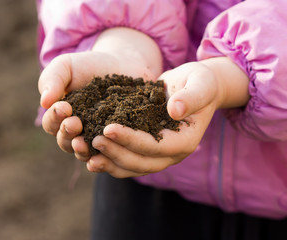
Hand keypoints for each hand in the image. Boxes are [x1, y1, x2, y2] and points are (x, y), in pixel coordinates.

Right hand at [38, 27, 162, 156]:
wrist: (122, 64)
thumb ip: (53, 79)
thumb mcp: (66, 66)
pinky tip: (106, 150)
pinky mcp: (116, 141)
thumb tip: (44, 102)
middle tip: (74, 123)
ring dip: (81, 150)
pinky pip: (108, 153)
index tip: (64, 107)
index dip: (54, 118)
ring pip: (84, 152)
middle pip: (65, 142)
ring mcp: (96, 138)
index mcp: (60, 117)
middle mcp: (76, 132)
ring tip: (84, 142)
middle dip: (67, 134)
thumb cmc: (89, 66)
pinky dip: (104, 155)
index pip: (51, 124)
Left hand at [87, 58, 248, 177]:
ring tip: (86, 154)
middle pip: (141, 162)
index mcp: (185, 141)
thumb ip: (191, 97)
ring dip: (109, 162)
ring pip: (131, 167)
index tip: (108, 128)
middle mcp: (172, 154)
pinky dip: (109, 161)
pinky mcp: (147, 151)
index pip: (156, 146)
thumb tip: (175, 109)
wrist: (197, 89)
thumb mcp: (200, 84)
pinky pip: (127, 162)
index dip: (132, 139)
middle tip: (93, 139)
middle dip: (116, 152)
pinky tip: (90, 156)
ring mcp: (159, 156)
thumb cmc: (200, 83)